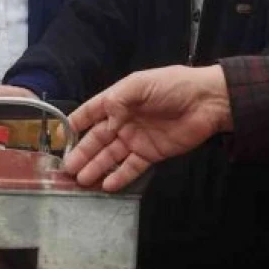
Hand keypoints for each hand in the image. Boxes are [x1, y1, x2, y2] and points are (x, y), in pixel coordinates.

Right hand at [63, 65, 232, 191]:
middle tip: (67, 169)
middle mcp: (123, 121)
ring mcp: (136, 139)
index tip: (61, 138)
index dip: (75, 124)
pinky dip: (119, 176)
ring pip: (111, 156)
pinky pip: (131, 167)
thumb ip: (118, 99)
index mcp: (118, 100)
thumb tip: (104, 118)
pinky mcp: (151, 153)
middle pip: (97, 139)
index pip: (91, 113)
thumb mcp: (141, 84)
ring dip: (96, 167)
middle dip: (82, 153)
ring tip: (81, 180)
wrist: (207, 102)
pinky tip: (106, 184)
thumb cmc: (172, 86)